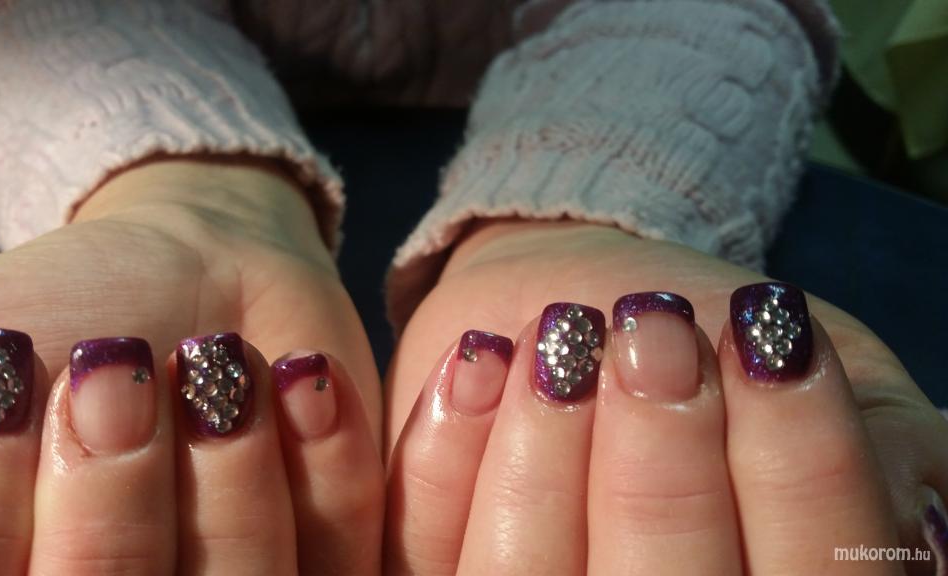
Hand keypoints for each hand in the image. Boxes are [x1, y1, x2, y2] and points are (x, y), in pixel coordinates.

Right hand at [0, 159, 382, 572]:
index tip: (2, 378)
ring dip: (224, 467)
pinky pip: (340, 549)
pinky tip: (302, 377)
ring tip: (216, 356)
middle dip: (110, 486)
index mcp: (13, 568)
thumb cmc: (61, 312)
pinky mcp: (334, 560)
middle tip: (116, 365)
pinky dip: (324, 461)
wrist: (199, 267)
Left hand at [384, 220, 946, 573]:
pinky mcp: (435, 573)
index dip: (800, 471)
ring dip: (547, 452)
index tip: (769, 339)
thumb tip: (904, 515)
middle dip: (663, 463)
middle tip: (656, 335)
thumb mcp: (846, 394)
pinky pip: (422, 545)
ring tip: (565, 333)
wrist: (589, 304)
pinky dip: (446, 449)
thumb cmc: (729, 347)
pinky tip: (482, 360)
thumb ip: (883, 454)